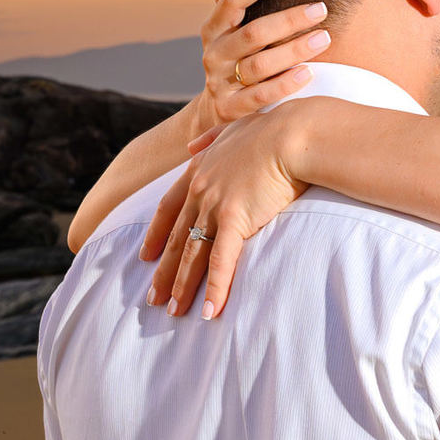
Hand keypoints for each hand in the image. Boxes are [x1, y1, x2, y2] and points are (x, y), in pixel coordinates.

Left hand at [140, 106, 307, 318]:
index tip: (146, 255)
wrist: (294, 133)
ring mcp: (215, 205)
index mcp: (199, 169)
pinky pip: (221, 261)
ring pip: (193, 255)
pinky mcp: (235, 219)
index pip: (168, 208)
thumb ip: (210, 138)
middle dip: (164, 272)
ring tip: (174, 312)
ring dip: (182, 286)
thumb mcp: (234, 127)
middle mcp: (200, 190)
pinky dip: (214, 288)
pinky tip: (209, 311)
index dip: (157, 234)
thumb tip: (192, 145)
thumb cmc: (274, 128)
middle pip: (177, 238)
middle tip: (153, 298)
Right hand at [189, 0, 331, 140]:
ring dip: (294, 50)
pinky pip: (260, 97)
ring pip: (260, 65)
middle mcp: (214, 54)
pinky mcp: (231, 109)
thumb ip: (232, 2)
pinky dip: (285, 84)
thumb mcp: (228, 31)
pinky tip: (308, 73)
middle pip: (253, 34)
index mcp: (213, 29)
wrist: (215, 110)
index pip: (229, 1)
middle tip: (320, 9)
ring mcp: (221, 83)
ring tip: (324, 38)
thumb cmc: (235, 59)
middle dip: (289, 20)